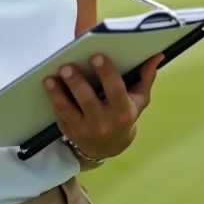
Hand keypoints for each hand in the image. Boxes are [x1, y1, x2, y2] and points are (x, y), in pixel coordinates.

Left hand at [43, 53, 163, 161]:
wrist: (108, 146)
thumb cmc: (124, 116)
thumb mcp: (139, 101)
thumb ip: (145, 78)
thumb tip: (156, 56)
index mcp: (123, 112)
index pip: (115, 91)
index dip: (106, 73)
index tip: (96, 56)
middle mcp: (103, 123)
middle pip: (88, 101)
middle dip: (77, 83)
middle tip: (67, 65)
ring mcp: (84, 129)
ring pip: (69, 109)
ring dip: (58, 93)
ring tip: (51, 77)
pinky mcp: (69, 130)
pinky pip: (59, 114)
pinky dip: (53, 99)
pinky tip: (48, 85)